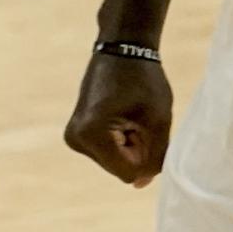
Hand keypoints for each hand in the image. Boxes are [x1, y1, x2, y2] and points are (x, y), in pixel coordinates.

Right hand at [64, 53, 172, 186]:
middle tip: (136, 114)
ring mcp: (73, 137)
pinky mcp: (76, 134)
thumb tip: (140, 184)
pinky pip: (108, 151)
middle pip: (119, 168)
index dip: (146, 154)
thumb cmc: (144, 80)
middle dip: (135, 148)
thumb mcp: (158, 120)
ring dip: (129, 143)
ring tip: (128, 111)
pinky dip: (121, 139)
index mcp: (91, 134)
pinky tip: (121, 113)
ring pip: (115, 161)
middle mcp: (75, 139)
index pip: (128, 172)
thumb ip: (155, 158)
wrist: (122, 47)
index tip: (143, 122)